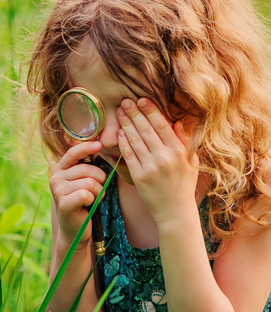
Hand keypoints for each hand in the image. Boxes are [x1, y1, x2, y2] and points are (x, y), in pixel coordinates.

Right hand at [49, 141, 106, 248]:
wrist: (75, 230)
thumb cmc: (83, 203)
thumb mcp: (82, 181)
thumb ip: (85, 165)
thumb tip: (97, 143)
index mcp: (59, 169)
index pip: (73, 153)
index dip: (87, 147)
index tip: (99, 145)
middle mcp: (55, 178)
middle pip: (86, 169)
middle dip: (100, 178)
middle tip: (99, 189)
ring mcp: (57, 191)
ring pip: (89, 182)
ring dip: (99, 191)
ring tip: (94, 198)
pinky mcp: (63, 204)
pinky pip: (86, 194)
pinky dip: (94, 199)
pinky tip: (89, 205)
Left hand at [116, 98, 199, 224]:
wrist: (174, 212)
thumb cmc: (183, 184)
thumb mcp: (191, 162)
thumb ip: (185, 141)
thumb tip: (177, 121)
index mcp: (179, 151)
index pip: (162, 125)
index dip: (150, 111)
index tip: (142, 99)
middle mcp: (164, 158)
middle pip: (146, 129)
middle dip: (134, 113)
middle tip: (125, 101)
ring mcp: (150, 167)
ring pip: (135, 140)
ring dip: (126, 124)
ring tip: (120, 112)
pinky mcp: (138, 176)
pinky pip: (128, 155)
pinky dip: (123, 142)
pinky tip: (118, 132)